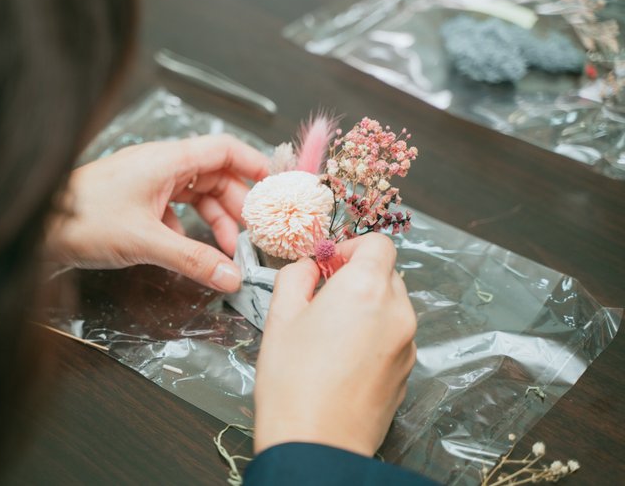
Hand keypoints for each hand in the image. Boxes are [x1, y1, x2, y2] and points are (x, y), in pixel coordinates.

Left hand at [46, 135, 268, 291]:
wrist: (36, 227)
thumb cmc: (83, 220)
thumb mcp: (146, 241)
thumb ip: (193, 259)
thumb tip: (232, 278)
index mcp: (167, 159)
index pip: (223, 149)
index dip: (254, 163)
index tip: (277, 187)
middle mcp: (160, 166)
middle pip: (214, 175)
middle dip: (238, 204)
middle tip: (256, 233)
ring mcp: (147, 183)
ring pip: (196, 194)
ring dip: (216, 220)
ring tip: (230, 250)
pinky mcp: (136, 202)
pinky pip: (175, 210)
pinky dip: (190, 229)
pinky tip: (194, 252)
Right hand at [253, 234, 416, 456]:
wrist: (316, 444)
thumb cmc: (293, 381)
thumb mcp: (280, 316)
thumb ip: (296, 277)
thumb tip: (309, 267)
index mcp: (366, 289)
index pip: (378, 243)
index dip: (350, 247)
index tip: (328, 265)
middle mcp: (397, 312)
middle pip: (387, 273)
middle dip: (357, 276)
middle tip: (323, 297)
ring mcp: (406, 344)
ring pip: (392, 306)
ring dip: (367, 306)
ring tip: (331, 333)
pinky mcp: (407, 371)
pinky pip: (394, 336)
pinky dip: (374, 334)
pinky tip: (343, 359)